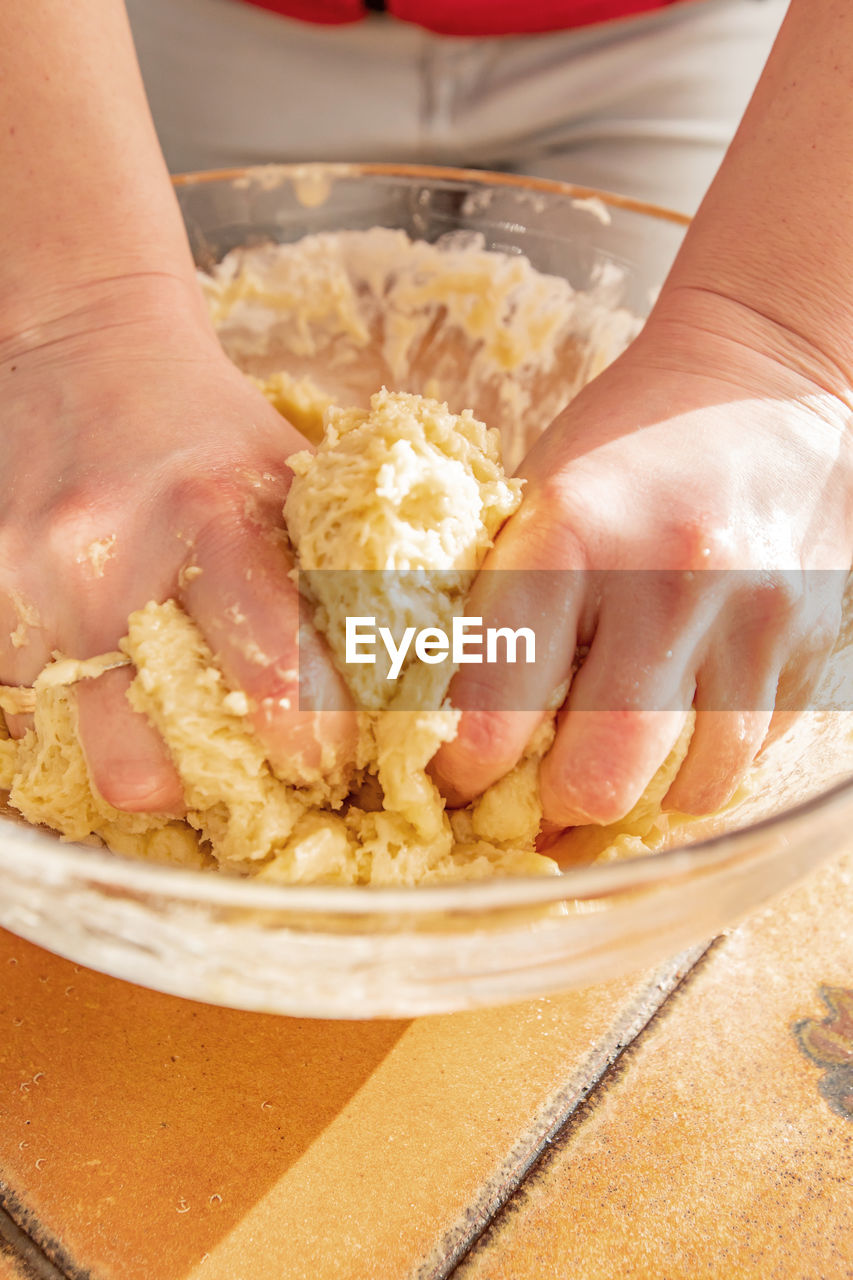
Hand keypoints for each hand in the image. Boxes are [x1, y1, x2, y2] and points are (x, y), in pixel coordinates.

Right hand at [0, 274, 354, 812]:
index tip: (333, 760)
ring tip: (175, 732)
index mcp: (214, 518)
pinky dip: (75, 720)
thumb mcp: (289, 478)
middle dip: (209, 789)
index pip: (278, 679)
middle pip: (148, 768)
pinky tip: (110, 678)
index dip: (314, 748)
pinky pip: (28, 718)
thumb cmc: (208, 428)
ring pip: (81, 757)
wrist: (78, 349)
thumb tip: (420, 686)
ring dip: (139, 764)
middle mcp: (109, 563)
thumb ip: (340, 576)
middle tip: (249, 768)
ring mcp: (30, 590)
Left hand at [432, 293, 852, 825]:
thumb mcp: (542, 497)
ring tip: (610, 763)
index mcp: (570, 535)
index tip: (453, 777)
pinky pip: (746, 761)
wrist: (769, 381)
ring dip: (637, 798)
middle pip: (596, 779)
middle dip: (551, 809)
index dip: (459, 770)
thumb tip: (453, 728)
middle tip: (530, 796)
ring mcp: (755, 621)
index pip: (493, 707)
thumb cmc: (629, 442)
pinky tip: (678, 730)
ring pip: (686, 790)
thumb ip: (500, 602)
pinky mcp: (814, 649)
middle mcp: (668, 583)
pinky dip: (701, 768)